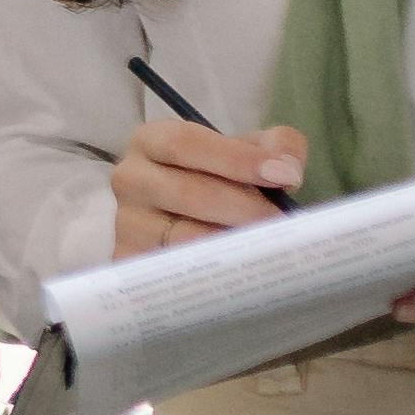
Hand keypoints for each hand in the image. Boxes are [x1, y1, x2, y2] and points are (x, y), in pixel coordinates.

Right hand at [112, 113, 304, 260]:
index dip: (236, 159)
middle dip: (243, 208)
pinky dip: (212, 273)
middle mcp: (131, 179)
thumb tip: (287, 169)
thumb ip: (276, 146)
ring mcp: (127, 224)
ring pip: (183, 237)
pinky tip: (240, 271)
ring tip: (266, 247)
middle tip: (282, 222)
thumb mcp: (246, 150)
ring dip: (231, 244)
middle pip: (187, 193)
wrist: (188, 218)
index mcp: (152, 141)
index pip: (185, 144)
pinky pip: (175, 271)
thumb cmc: (218, 178)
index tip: (282, 176)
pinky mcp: (131, 261)